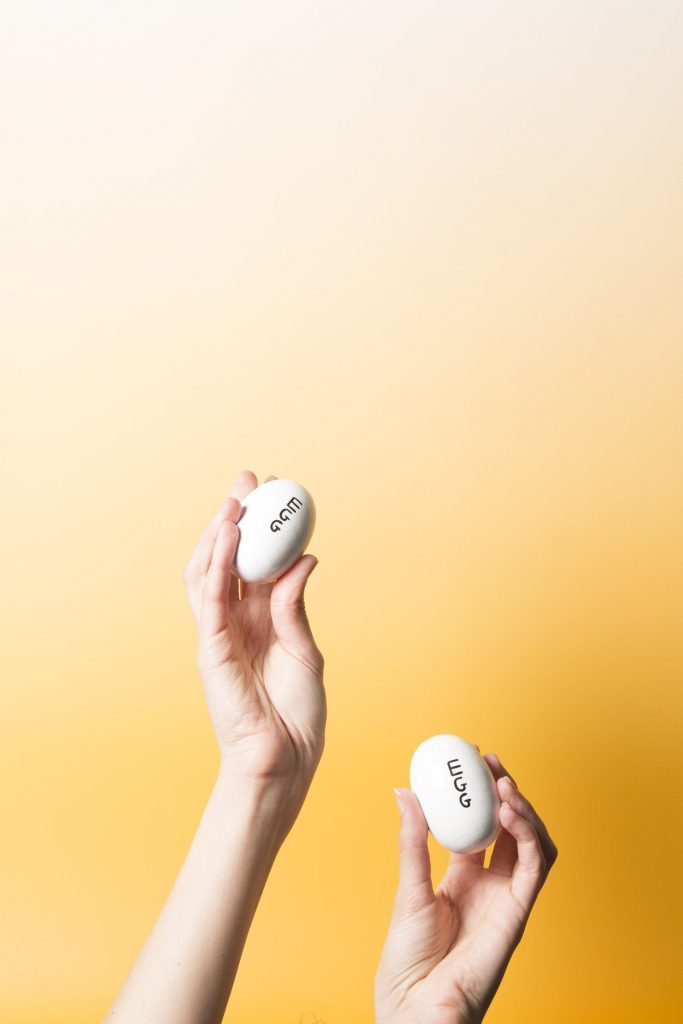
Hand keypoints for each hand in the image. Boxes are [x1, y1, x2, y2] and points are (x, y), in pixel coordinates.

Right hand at [183, 470, 325, 829]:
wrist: (285, 760)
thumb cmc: (297, 715)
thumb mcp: (305, 651)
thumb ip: (296, 606)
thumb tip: (306, 559)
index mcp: (259, 622)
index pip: (254, 565)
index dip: (262, 529)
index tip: (276, 494)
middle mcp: (235, 622)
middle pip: (227, 559)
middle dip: (235, 519)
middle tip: (249, 481)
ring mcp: (219, 634)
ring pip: (209, 572)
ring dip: (219, 534)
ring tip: (233, 499)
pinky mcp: (211, 648)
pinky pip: (209, 599)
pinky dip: (215, 564)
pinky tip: (226, 535)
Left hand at [375, 751, 557, 1023]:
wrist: (415, 1004)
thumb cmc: (407, 959)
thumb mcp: (407, 887)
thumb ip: (412, 839)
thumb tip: (403, 791)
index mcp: (462, 877)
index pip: (479, 825)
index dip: (480, 793)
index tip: (471, 760)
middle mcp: (489, 884)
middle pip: (508, 828)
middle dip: (505, 791)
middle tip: (490, 761)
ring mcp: (506, 897)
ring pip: (530, 842)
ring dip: (523, 809)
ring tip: (504, 783)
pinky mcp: (518, 912)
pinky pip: (534, 867)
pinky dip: (529, 835)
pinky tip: (510, 812)